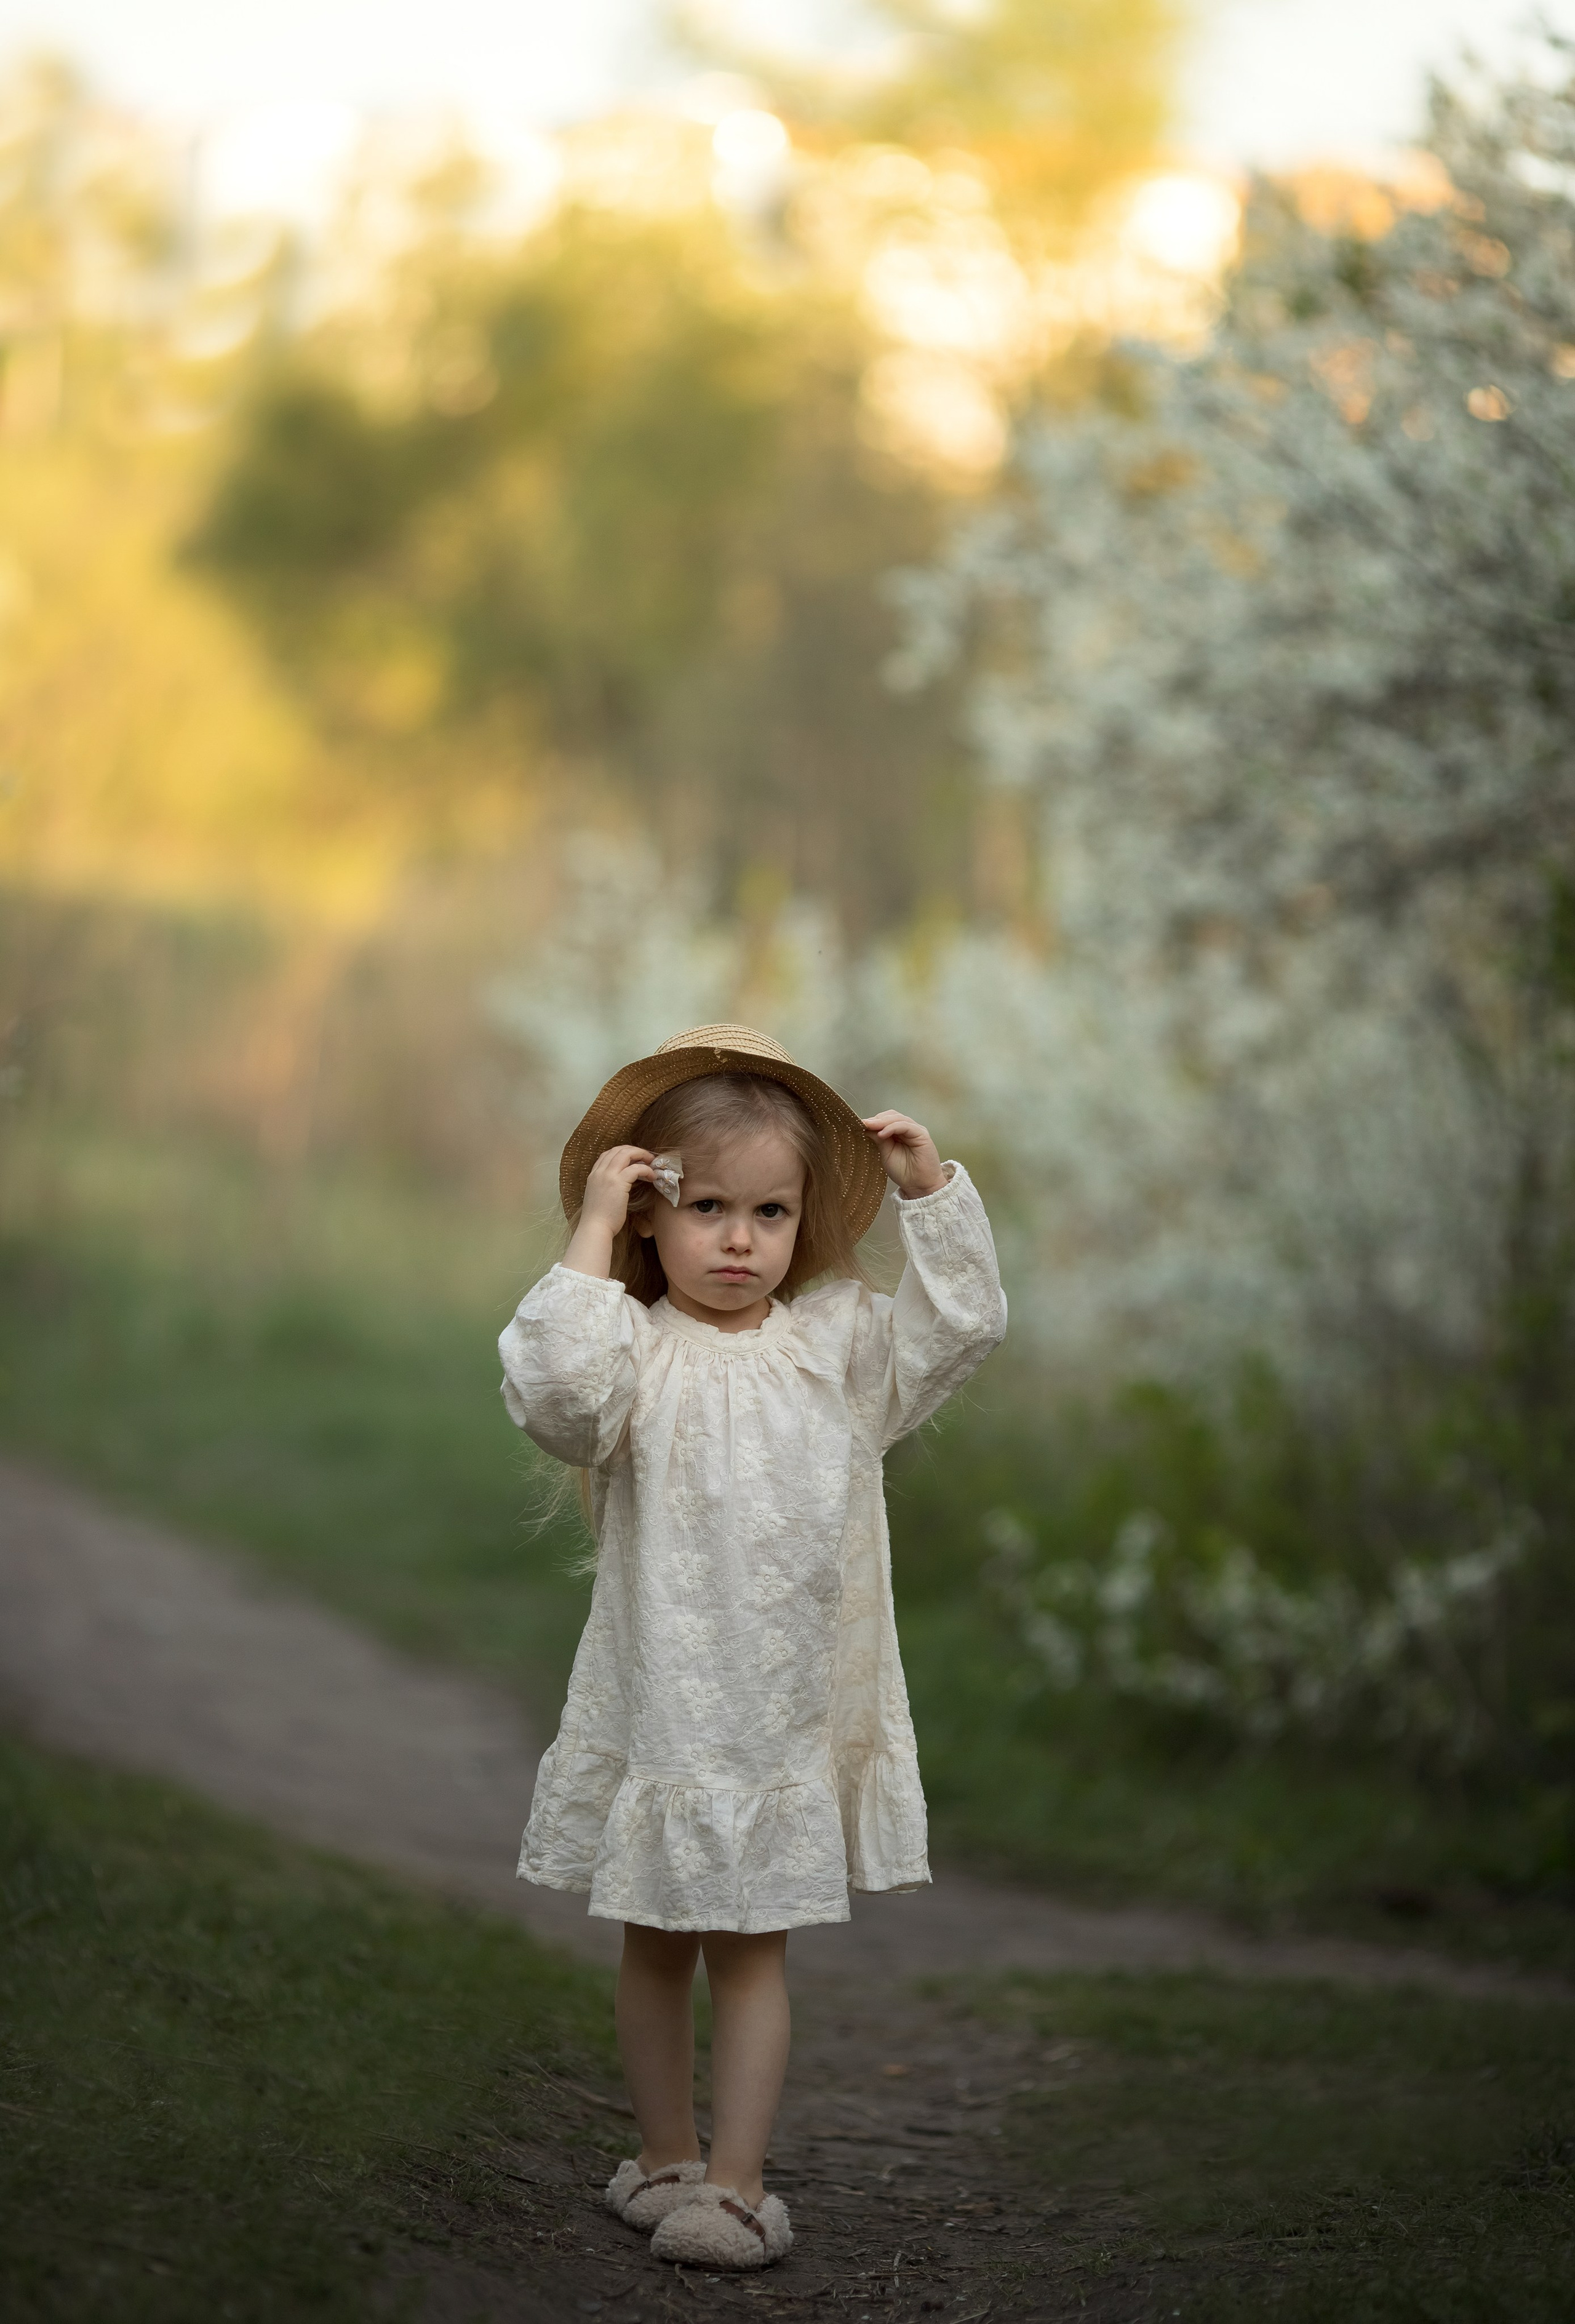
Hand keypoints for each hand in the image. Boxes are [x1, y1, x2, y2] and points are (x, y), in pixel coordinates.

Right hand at [565, 1145, 654, 1276]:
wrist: (595, 1228)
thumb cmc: (599, 1219)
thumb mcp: (599, 1197)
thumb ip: (606, 1187)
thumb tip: (621, 1185)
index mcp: (593, 1175)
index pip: (607, 1154)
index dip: (622, 1152)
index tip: (634, 1158)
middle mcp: (599, 1172)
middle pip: (618, 1150)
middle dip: (634, 1150)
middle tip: (647, 1158)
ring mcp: (608, 1176)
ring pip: (626, 1154)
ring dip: (642, 1155)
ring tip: (652, 1163)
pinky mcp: (618, 1183)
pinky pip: (636, 1168)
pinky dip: (646, 1170)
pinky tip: (652, 1177)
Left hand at [861, 1110, 947, 1199]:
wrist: (919, 1186)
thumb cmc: (904, 1172)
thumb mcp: (886, 1153)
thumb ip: (879, 1139)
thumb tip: (867, 1126)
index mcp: (899, 1133)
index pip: (886, 1119)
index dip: (873, 1121)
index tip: (858, 1124)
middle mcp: (908, 1129)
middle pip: (891, 1116)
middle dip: (876, 1119)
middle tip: (863, 1124)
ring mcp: (916, 1130)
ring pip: (898, 1118)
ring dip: (882, 1122)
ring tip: (870, 1126)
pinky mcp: (922, 1134)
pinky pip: (906, 1126)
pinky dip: (892, 1127)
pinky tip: (882, 1134)